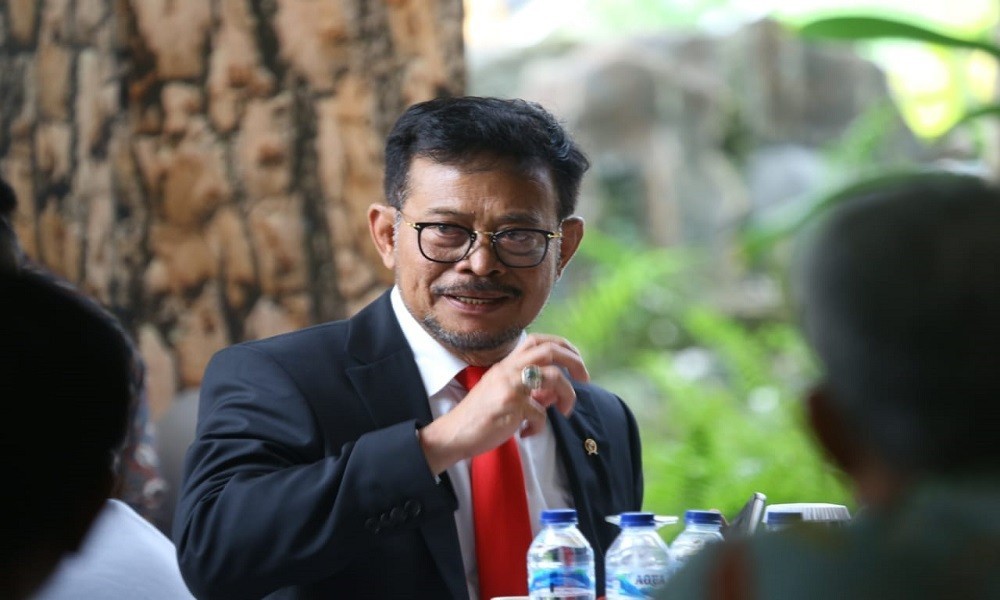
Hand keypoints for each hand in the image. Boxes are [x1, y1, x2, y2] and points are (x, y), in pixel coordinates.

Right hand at [418, 333, 589, 474]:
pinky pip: (540, 412)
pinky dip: (539, 426)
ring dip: (567, 394)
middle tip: (585, 377)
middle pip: (549, 350)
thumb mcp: (505, 395)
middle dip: (573, 361)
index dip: (562, 345)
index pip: (537, 340)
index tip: (575, 359)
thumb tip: (556, 392)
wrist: (454, 434)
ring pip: (552, 377)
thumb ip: (531, 390)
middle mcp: (508, 370)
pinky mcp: (510, 406)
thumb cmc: (480, 416)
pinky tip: (527, 432)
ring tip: (565, 410)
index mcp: (506, 364)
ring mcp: (509, 386)